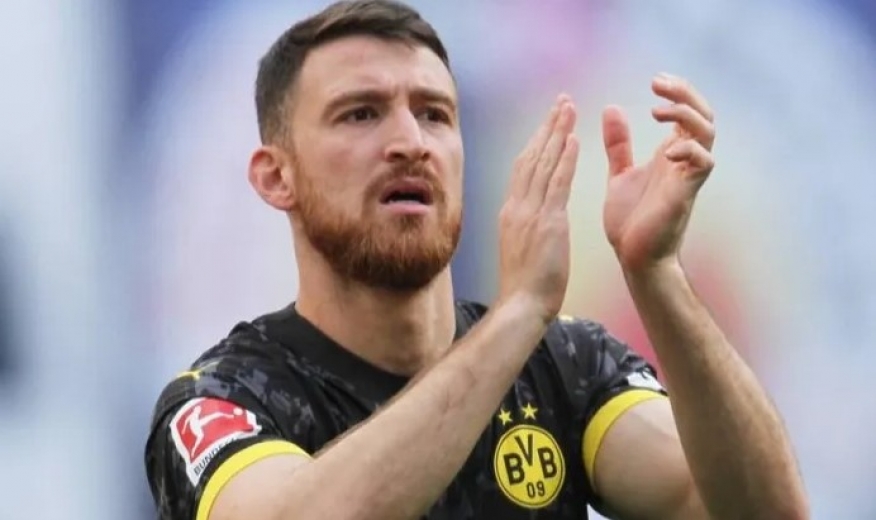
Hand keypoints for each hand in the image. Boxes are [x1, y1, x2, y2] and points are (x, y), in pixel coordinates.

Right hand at [497, 95, 579, 320]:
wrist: (521, 306)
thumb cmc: (525, 286)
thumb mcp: (521, 249)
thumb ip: (527, 227)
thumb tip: (533, 218)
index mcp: (511, 212)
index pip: (523, 167)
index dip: (537, 141)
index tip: (549, 122)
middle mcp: (517, 206)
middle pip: (531, 156)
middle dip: (547, 126)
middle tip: (560, 101)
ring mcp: (530, 213)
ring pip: (543, 163)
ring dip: (557, 132)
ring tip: (569, 108)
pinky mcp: (547, 223)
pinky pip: (557, 184)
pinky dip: (565, 159)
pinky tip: (574, 139)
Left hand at [601, 73, 715, 272]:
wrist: (632, 256)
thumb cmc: (630, 220)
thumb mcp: (620, 173)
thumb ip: (619, 143)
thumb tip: (612, 107)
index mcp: (671, 154)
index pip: (688, 112)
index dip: (678, 91)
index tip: (654, 81)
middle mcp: (684, 161)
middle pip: (704, 114)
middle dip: (685, 93)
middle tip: (656, 84)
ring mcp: (687, 176)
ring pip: (707, 133)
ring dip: (685, 115)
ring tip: (657, 110)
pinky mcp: (685, 193)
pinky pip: (703, 163)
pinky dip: (689, 150)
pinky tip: (666, 150)